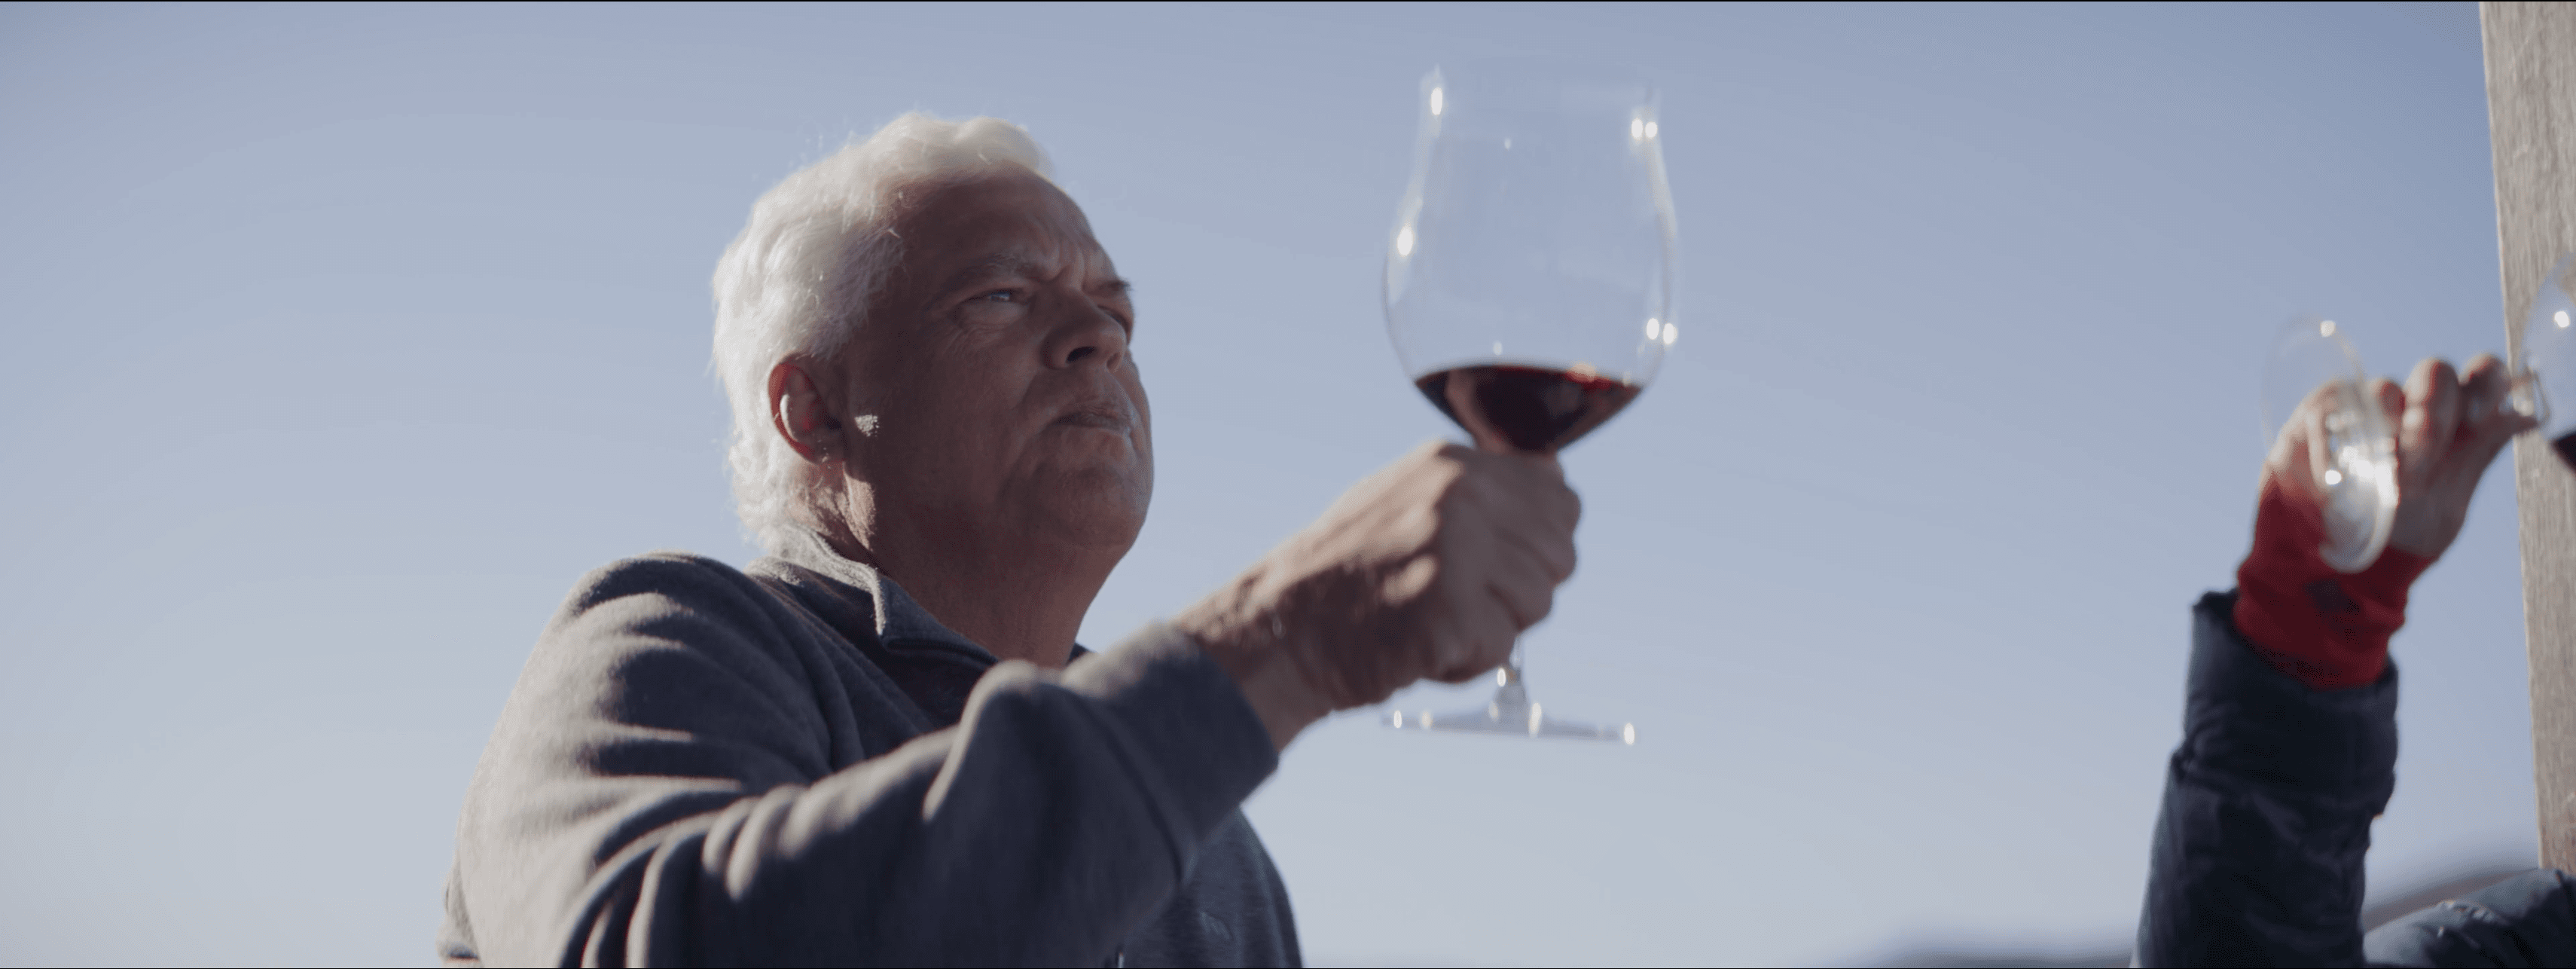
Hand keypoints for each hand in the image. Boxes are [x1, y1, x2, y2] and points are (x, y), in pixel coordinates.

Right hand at [1175, 441, 1580, 749]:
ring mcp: (1454, 550)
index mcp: (1450, 464)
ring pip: (1539, 602)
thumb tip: (1552, 474)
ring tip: (1429, 620)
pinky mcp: (1450, 609)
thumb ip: (1480, 486)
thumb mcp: (1404, 500)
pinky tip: (1418, 647)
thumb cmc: (1343, 577)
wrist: (1277, 633)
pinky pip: (1504, 648)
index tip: (1483, 564)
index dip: (1532, 546)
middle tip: (1451, 598)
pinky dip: (1467, 663)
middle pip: (1560, 556)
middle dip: (1518, 590)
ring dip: (1493, 628)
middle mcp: (1457, 495)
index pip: (1560, 500)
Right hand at [2265, 355, 2532, 562]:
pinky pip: (2335, 403)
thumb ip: (2476, 456)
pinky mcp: (2324, 411)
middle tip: (2418, 458)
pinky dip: (2336, 438)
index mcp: (2456, 423)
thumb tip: (2525, 417)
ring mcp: (2369, 406)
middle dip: (2432, 411)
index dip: (2484, 383)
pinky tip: (2333, 470)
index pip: (2480, 375)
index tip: (2476, 418)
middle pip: (2434, 372)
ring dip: (2385, 431)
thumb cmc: (2399, 532)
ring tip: (2376, 478)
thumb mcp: (2447, 503)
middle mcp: (2415, 406)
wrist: (2336, 559)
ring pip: (2384, 388)